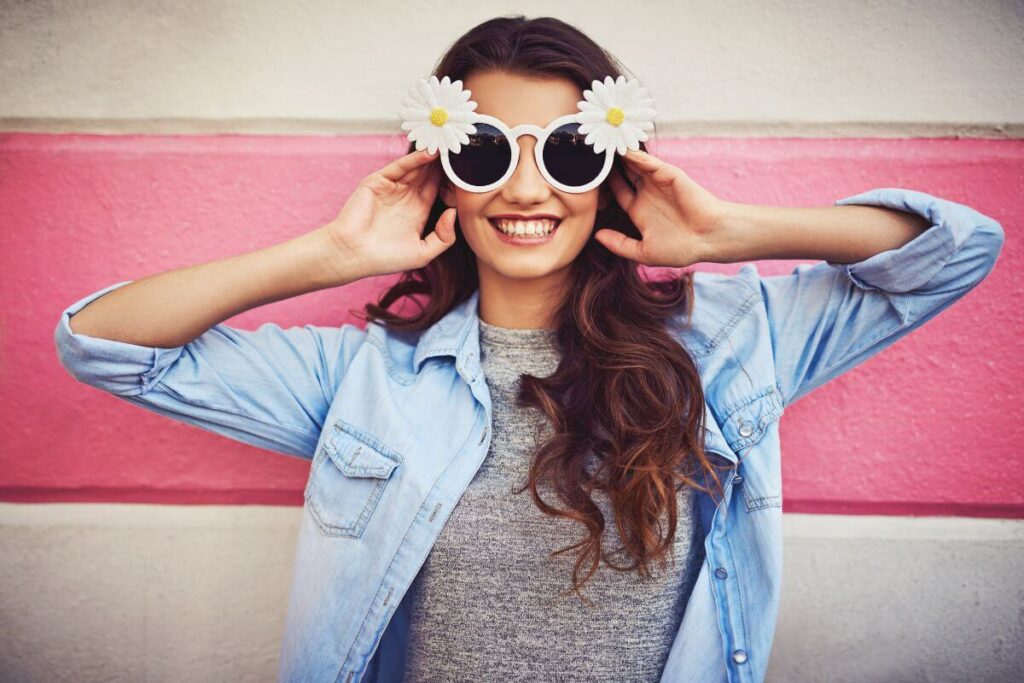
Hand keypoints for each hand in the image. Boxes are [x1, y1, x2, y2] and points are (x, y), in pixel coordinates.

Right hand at [322, 148, 456, 280]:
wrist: (352, 255)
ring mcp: (393, 187)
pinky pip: (400, 167)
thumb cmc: (384, 259)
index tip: (470, 170)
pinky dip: (415, 159)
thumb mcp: (423, 253)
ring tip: (451, 147)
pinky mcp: (379, 181)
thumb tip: (454, 213)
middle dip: (445, 165)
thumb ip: (444, 238)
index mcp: (418, 212)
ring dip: (434, 158)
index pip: (439, 189)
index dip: (453, 181)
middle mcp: (406, 197)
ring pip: (417, 167)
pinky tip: (431, 153)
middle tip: (464, 150)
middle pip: (430, 174)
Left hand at [594, 149, 728, 267]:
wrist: (709, 238)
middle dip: (606, 165)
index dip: (601, 185)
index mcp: (638, 210)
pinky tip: (619, 149)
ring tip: (598, 143)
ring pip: (633, 164)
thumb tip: (596, 236)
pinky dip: (634, 154)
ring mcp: (657, 182)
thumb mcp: (643, 252)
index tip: (583, 176)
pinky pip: (649, 162)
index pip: (615, 192)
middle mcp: (646, 193)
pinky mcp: (669, 174)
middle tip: (587, 152)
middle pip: (621, 173)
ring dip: (617, 155)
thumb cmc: (681, 249)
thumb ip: (619, 244)